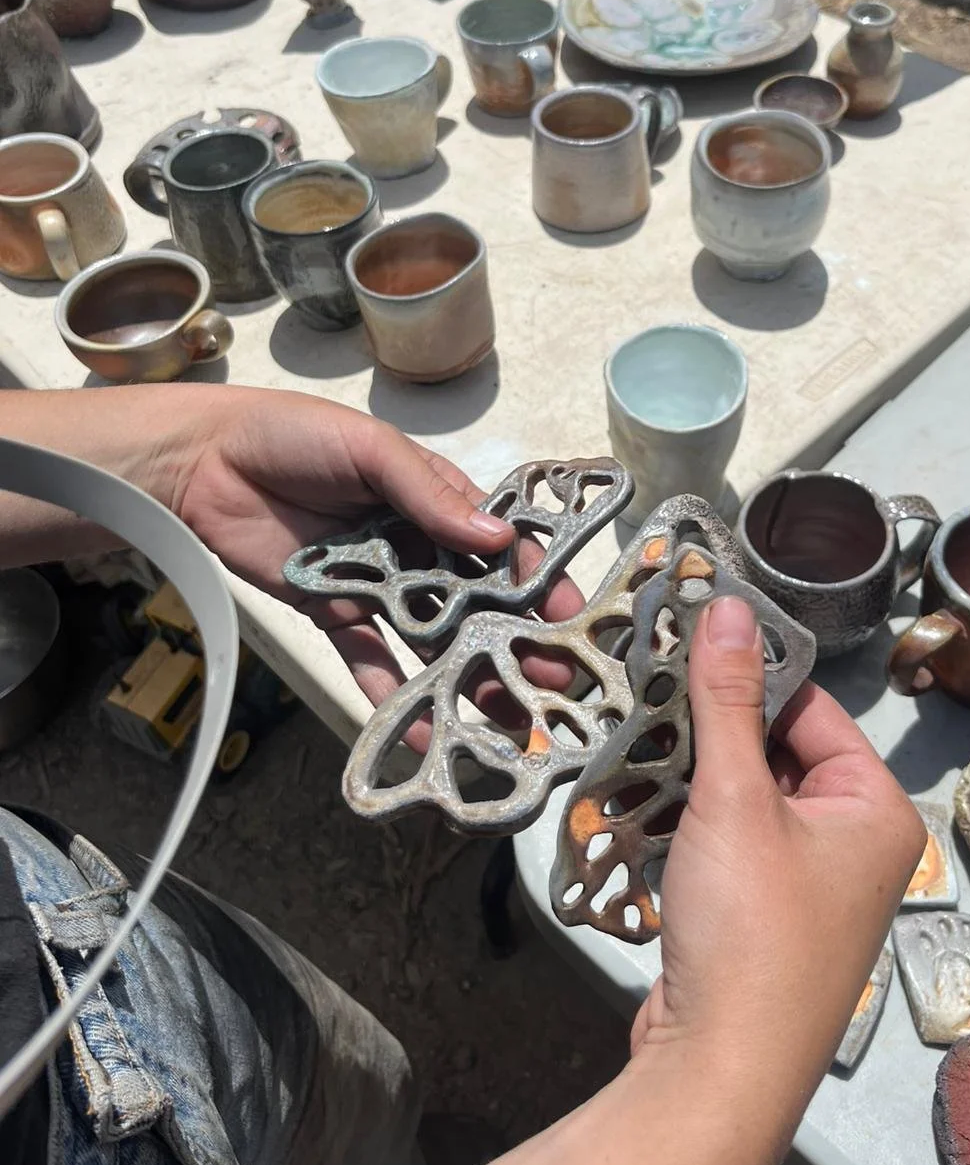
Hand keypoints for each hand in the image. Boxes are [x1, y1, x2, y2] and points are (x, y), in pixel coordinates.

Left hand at [160, 386, 581, 722]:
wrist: (203, 461)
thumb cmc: (294, 435)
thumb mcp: (371, 449)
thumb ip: (429, 495)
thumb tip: (498, 535)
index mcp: (435, 498)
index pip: (500, 544)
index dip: (537, 580)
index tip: (570, 618)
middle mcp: (416, 545)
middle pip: (476, 600)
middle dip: (514, 641)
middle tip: (550, 685)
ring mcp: (378, 584)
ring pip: (434, 638)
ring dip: (468, 675)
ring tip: (505, 719)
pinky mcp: (334, 614)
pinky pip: (371, 660)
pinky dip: (394, 694)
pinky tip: (424, 728)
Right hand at [631, 597, 924, 1164]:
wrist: (721, 1067)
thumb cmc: (750, 932)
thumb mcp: (735, 797)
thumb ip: (727, 699)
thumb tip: (729, 607)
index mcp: (875, 809)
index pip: (812, 709)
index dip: (750, 678)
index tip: (689, 642)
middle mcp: (855, 844)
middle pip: (778, 751)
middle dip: (714, 730)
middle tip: (653, 691)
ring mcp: (810, 886)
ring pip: (748, 797)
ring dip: (695, 776)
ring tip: (642, 743)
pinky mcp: (765, 917)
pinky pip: (731, 843)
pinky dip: (692, 823)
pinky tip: (647, 806)